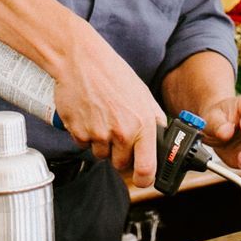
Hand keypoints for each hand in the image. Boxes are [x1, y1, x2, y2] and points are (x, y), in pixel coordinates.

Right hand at [48, 22, 164, 187]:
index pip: (146, 168)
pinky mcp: (78, 132)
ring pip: (101, 155)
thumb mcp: (143, 95)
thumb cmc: (113, 75)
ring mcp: (98, 134)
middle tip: (117, 132)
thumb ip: (153, 121)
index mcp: (143, 124)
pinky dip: (85, 135)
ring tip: (102, 118)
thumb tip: (162, 142)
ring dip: (102, 144)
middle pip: (121, 164)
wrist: (82, 61)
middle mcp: (122, 132)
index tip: (142, 179)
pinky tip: (89, 115)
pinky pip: (84, 145)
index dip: (145, 179)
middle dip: (120, 154)